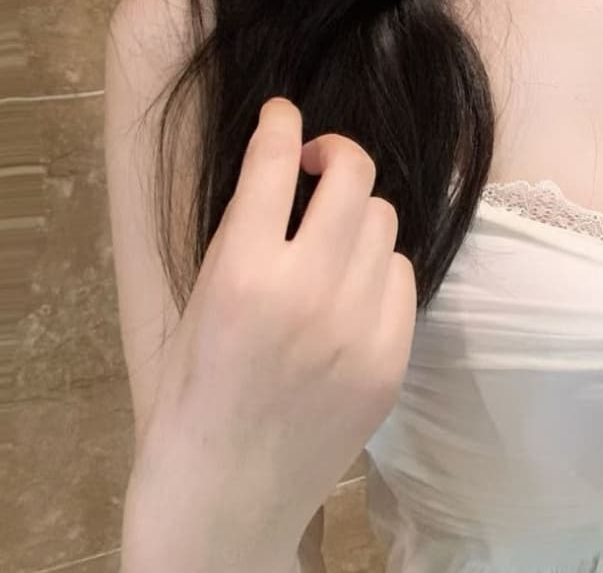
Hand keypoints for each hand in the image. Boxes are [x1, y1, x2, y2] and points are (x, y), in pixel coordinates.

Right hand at [124, 97, 416, 570]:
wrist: (225, 496)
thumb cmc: (195, 393)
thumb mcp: (198, 300)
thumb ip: (243, 233)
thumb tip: (283, 167)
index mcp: (241, 274)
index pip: (273, 162)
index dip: (280, 122)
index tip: (283, 112)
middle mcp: (306, 291)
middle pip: (352, 176)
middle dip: (333, 153)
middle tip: (314, 165)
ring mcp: (357, 328)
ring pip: (384, 220)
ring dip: (356, 212)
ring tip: (329, 234)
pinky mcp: (389, 360)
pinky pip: (402, 276)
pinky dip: (378, 267)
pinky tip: (351, 284)